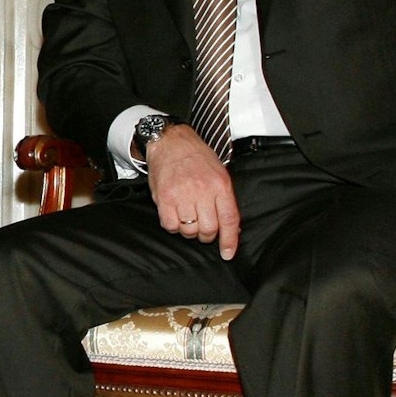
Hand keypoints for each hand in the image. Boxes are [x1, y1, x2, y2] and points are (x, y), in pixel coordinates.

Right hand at [146, 125, 241, 258]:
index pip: (229, 219)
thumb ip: (225, 200)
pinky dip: (173, 226)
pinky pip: (170, 225)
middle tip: (203, 228)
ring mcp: (182, 194)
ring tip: (188, 218)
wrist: (171, 142)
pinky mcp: (164, 197)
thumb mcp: (219, 174)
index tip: (227, 253)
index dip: (229, 240)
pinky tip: (175, 216)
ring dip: (189, 230)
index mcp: (220, 185)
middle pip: (208, 229)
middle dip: (206, 235)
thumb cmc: (196, 158)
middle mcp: (202, 190)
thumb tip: (231, 228)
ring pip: (189, 230)